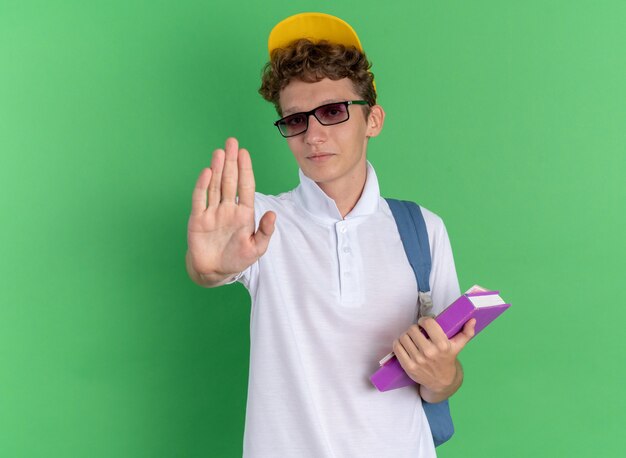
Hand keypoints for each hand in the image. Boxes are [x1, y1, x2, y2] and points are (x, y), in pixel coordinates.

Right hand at [186, 137, 274, 284]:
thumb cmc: (237, 260)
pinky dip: (203, 186)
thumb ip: (265, 232)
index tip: (245, 153)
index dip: (245, 170)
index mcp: (244, 214)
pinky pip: (200, 199)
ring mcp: (213, 212)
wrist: (214, 272)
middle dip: (231, 162)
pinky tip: (207, 172)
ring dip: (218, 169)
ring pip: (216, 186)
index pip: (246, 187)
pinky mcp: (198, 219)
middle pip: (230, 181)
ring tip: (220, 152)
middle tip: (232, 142)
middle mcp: (228, 209)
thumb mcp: (257, 249)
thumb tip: (273, 214)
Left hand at [393, 317, 475, 399]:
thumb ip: (467, 332)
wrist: (441, 382)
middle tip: (418, 332)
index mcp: (443, 345)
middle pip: (413, 329)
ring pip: (404, 337)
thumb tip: (472, 320)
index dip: (424, 320)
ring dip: (406, 335)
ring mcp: (418, 360)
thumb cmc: (448, 360)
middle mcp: (429, 352)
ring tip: (412, 338)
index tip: (425, 323)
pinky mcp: (409, 366)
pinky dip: (399, 343)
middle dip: (415, 328)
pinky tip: (405, 344)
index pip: (427, 323)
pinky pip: (397, 347)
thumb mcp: (458, 346)